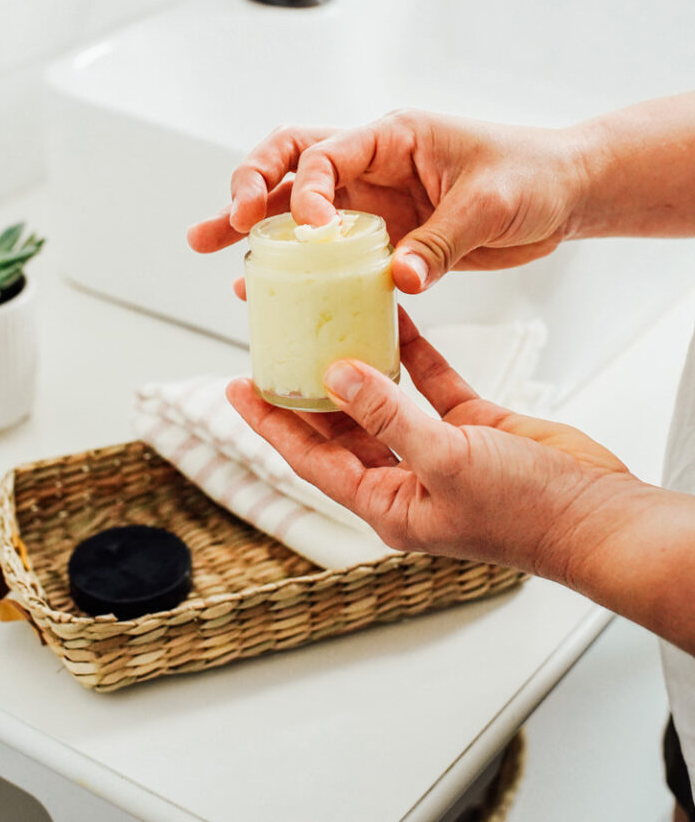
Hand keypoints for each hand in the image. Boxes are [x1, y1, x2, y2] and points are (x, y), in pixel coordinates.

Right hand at [187, 110, 586, 293]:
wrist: (563, 194)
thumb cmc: (532, 176)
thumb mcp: (489, 205)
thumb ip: (440, 242)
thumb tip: (397, 281)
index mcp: (393, 138)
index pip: (326, 152)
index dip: (305, 188)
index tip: (309, 230)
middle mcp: (372, 165)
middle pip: (291, 162)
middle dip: (249, 186)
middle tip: (226, 222)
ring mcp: (373, 200)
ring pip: (296, 205)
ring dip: (251, 224)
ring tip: (204, 245)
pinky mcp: (384, 235)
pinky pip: (329, 251)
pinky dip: (295, 266)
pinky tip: (260, 287)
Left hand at [226, 309, 629, 577]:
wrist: (596, 514)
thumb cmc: (525, 512)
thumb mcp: (446, 462)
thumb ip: (390, 416)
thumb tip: (338, 374)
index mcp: (388, 505)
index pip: (311, 459)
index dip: (271, 424)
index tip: (238, 388)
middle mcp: (406, 478)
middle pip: (341, 427)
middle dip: (309, 388)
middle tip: (279, 345)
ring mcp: (439, 450)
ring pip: (386, 398)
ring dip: (361, 363)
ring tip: (327, 324)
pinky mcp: (473, 425)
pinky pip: (431, 383)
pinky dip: (415, 353)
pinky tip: (395, 320)